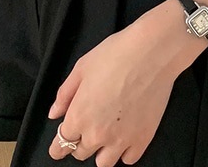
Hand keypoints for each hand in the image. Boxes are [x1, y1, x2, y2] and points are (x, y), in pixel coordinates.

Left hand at [46, 4, 205, 165]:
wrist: (152, 53)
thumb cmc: (116, 54)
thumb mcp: (82, 67)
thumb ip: (65, 94)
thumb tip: (55, 114)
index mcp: (79, 116)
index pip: (61, 145)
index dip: (57, 146)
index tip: (58, 146)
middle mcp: (98, 134)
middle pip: (81, 153)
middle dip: (80, 143)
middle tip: (88, 126)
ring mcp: (122, 139)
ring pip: (104, 162)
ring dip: (101, 151)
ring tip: (106, 134)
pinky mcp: (143, 138)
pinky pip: (129, 159)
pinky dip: (125, 151)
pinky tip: (125, 136)